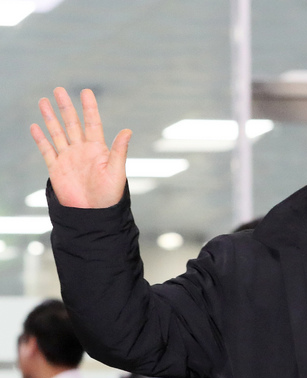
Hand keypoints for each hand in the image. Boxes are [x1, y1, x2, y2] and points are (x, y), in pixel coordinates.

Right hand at [30, 87, 130, 208]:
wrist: (94, 215)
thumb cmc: (109, 196)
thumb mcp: (116, 172)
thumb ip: (119, 151)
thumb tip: (127, 130)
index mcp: (97, 150)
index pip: (92, 123)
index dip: (89, 108)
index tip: (86, 92)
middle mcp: (82, 151)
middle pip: (72, 124)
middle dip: (65, 107)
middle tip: (59, 90)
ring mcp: (68, 159)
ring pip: (57, 134)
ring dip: (50, 118)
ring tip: (44, 101)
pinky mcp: (57, 170)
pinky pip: (47, 151)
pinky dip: (41, 139)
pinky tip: (35, 126)